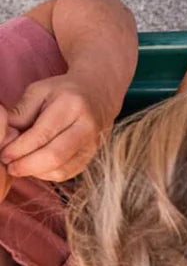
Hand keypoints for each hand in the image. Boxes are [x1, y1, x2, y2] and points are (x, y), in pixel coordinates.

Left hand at [0, 73, 116, 181]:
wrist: (99, 95)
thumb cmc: (63, 92)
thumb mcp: (38, 91)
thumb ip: (21, 113)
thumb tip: (6, 138)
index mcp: (72, 106)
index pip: (42, 134)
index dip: (19, 148)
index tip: (3, 154)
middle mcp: (86, 127)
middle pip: (55, 156)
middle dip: (27, 165)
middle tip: (10, 166)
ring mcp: (92, 145)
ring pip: (62, 169)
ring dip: (37, 172)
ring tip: (21, 166)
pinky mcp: (92, 156)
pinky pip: (68, 173)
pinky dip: (48, 174)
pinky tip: (37, 167)